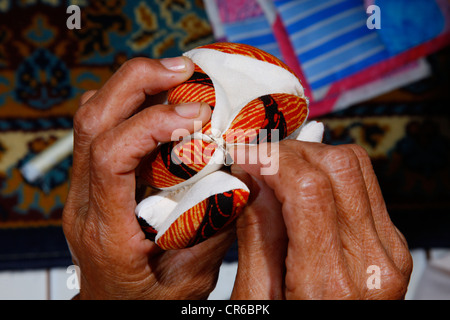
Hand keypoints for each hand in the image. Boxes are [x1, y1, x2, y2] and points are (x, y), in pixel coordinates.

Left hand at [63, 57, 234, 298]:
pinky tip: (160, 103)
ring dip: (131, 87)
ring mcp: (83, 189)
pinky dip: (128, 103)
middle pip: (92, 121)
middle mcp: (86, 204)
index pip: (111, 158)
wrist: (112, 312)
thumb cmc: (149, 303)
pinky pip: (99, 127)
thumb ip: (217, 224)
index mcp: (107, 232)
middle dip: (137, 82)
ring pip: (90, 116)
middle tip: (184, 70)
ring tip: (176, 77)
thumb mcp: (191, 276)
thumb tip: (247, 175)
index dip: (152, 124)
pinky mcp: (93, 182)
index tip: (196, 116)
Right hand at [230, 140, 412, 298]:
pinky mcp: (390, 242)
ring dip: (310, 155)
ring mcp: (389, 250)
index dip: (271, 159)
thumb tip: (251, 180)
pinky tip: (302, 183)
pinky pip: (363, 183)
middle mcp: (371, 262)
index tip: (243, 155)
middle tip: (257, 158)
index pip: (308, 189)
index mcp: (330, 285)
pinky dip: (328, 170)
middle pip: (338, 166)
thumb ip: (256, 237)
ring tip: (277, 168)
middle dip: (289, 150)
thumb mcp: (256, 300)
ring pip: (355, 165)